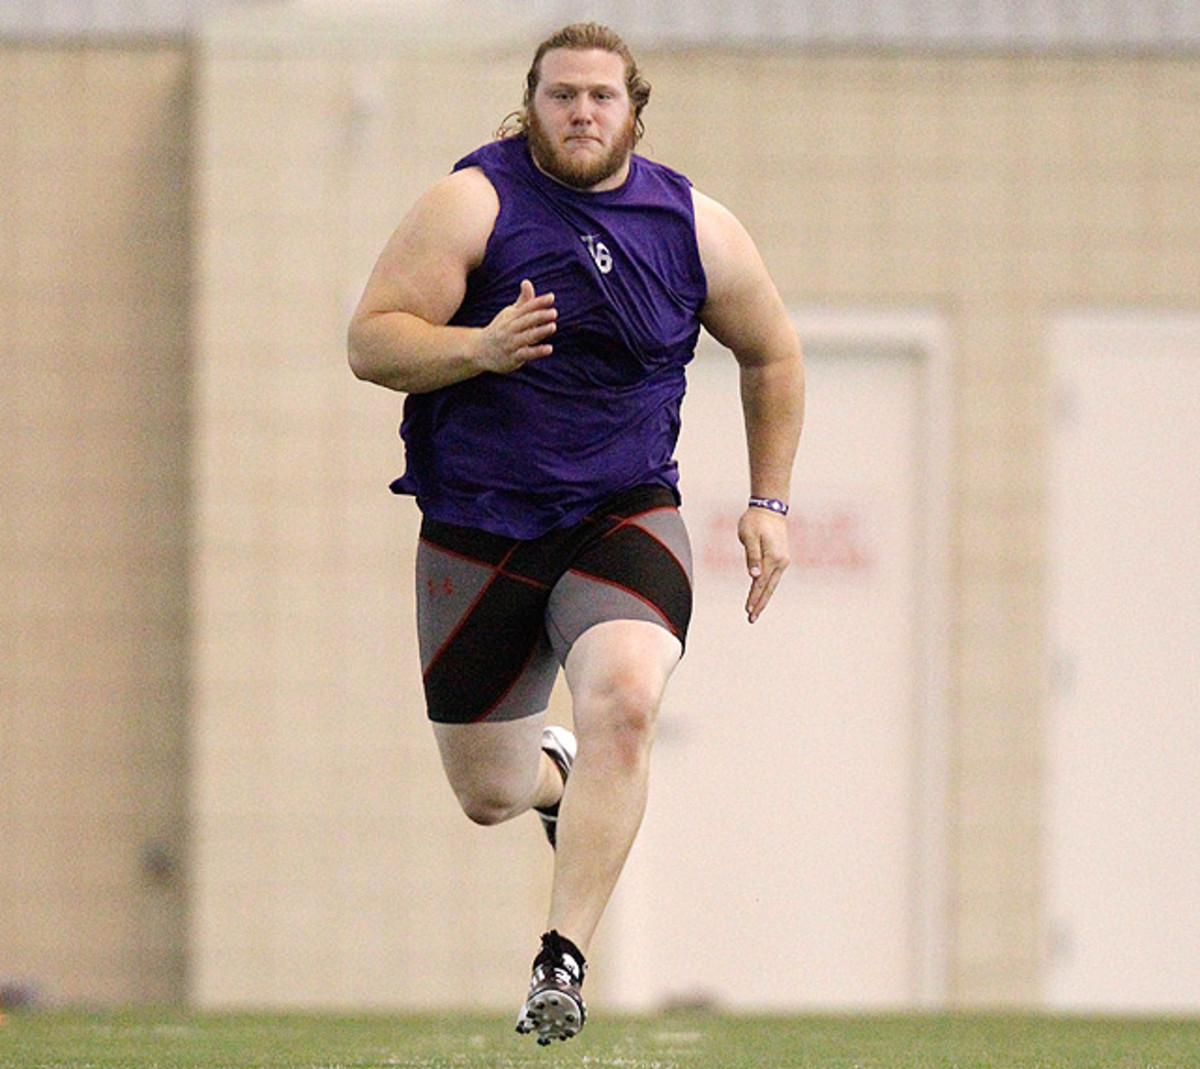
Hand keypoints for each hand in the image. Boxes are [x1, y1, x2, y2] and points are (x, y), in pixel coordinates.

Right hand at [477, 279, 555, 373]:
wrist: (479, 350)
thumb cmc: (500, 330)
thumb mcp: (510, 314)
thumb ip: (523, 301)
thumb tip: (527, 282)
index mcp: (510, 316)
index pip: (526, 307)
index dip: (538, 302)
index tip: (551, 297)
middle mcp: (510, 328)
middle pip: (526, 320)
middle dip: (539, 316)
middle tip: (554, 312)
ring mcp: (510, 343)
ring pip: (526, 336)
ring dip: (539, 331)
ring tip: (553, 326)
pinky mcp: (512, 358)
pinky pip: (525, 354)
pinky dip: (537, 351)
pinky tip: (549, 348)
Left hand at [738, 507, 789, 622]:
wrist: (770, 508)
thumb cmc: (755, 521)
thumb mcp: (748, 536)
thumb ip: (752, 556)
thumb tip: (754, 576)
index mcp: (772, 557)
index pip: (760, 583)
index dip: (754, 598)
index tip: (747, 611)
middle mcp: (781, 562)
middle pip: (768, 588)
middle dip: (760, 604)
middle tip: (751, 620)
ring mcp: (783, 560)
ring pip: (772, 584)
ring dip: (763, 598)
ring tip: (755, 611)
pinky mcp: (781, 558)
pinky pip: (773, 577)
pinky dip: (767, 588)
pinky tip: (761, 595)